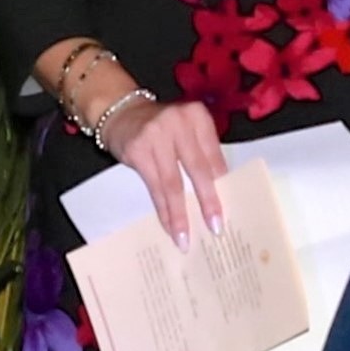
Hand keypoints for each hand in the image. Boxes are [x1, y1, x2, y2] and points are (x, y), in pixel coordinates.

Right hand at [109, 94, 228, 245]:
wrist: (120, 111)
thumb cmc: (160, 127)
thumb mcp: (185, 130)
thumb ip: (201, 153)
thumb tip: (217, 196)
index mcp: (198, 117)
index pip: (215, 157)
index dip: (223, 186)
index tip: (229, 212)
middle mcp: (179, 122)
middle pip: (198, 169)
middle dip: (207, 202)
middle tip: (216, 229)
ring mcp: (156, 135)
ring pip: (173, 183)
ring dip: (180, 214)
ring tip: (185, 238)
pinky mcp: (137, 150)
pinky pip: (154, 186)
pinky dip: (162, 209)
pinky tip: (168, 225)